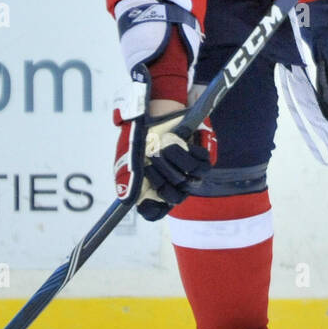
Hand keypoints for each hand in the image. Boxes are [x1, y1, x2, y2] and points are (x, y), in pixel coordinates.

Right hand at [114, 95, 215, 221]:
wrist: (152, 116)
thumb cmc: (139, 138)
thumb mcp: (127, 158)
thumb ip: (127, 180)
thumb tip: (128, 202)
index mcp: (153, 189)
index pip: (155, 212)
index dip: (154, 209)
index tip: (148, 199)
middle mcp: (172, 186)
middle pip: (175, 197)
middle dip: (161, 176)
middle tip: (151, 156)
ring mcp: (187, 174)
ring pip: (189, 180)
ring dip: (173, 160)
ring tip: (163, 146)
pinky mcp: (201, 159)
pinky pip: (201, 162)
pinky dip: (186, 151)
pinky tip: (176, 141)